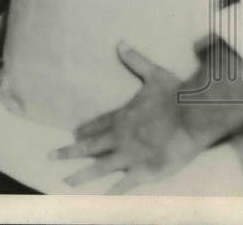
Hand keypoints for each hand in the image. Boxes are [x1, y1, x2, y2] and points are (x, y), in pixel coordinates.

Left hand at [50, 41, 242, 193]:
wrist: (191, 116)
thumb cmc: (174, 95)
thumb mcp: (153, 73)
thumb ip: (135, 60)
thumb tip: (120, 43)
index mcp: (121, 117)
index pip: (98, 125)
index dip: (85, 129)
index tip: (73, 133)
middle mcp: (119, 137)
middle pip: (90, 145)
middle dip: (70, 151)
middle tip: (52, 155)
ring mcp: (129, 155)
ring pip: (100, 166)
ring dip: (82, 174)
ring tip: (66, 180)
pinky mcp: (144, 171)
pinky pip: (124, 184)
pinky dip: (112, 192)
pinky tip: (100, 199)